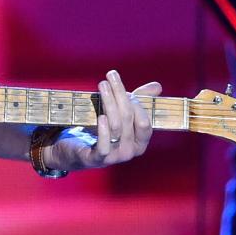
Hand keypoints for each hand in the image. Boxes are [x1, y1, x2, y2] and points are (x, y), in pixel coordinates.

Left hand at [46, 70, 161, 170]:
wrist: (78, 149)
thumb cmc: (103, 129)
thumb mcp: (121, 113)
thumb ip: (139, 100)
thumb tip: (157, 86)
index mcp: (140, 142)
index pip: (145, 122)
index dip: (136, 102)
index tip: (121, 84)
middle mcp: (130, 151)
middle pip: (128, 118)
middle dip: (120, 94)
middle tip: (110, 75)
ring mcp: (114, 157)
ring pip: (116, 126)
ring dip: (109, 102)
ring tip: (102, 84)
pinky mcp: (96, 159)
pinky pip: (104, 146)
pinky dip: (104, 131)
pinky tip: (101, 116)